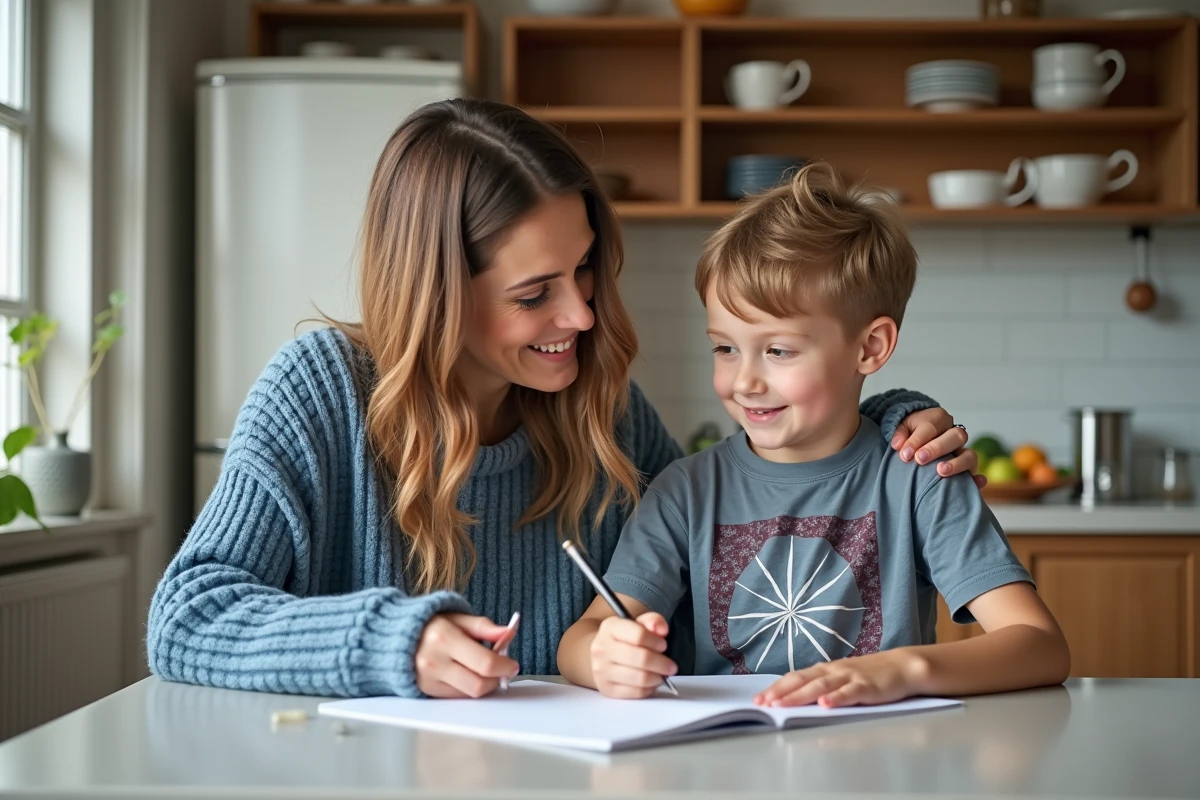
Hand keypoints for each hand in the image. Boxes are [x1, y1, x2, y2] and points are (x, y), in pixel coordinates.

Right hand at [415, 613, 519, 698]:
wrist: (394, 636)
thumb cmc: (430, 624)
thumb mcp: (457, 617)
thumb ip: (484, 626)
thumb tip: (509, 632)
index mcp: (445, 638)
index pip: (485, 663)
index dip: (505, 666)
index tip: (513, 665)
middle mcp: (435, 662)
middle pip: (479, 685)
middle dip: (497, 680)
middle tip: (503, 670)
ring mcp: (429, 680)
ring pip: (469, 694)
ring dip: (484, 685)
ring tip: (484, 670)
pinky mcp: (426, 691)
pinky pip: (457, 697)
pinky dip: (468, 688)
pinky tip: (468, 674)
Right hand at [590, 612, 677, 698]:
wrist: (603, 654)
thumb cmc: (625, 639)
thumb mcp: (638, 623)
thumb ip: (653, 621)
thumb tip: (661, 629)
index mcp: (610, 627)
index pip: (638, 635)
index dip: (656, 642)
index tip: (663, 645)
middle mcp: (602, 649)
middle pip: (641, 659)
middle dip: (662, 664)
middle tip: (671, 666)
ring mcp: (602, 671)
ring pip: (640, 678)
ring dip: (657, 677)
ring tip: (661, 674)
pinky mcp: (607, 689)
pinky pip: (636, 693)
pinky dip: (649, 689)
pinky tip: (651, 682)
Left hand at [753, 650, 927, 708]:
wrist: (902, 666)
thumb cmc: (869, 675)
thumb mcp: (842, 678)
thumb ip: (822, 686)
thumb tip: (796, 698)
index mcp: (825, 670)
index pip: (795, 677)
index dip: (776, 687)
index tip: (758, 699)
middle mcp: (833, 671)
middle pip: (802, 680)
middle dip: (780, 692)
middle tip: (762, 703)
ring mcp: (849, 677)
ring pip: (820, 686)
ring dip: (799, 696)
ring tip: (782, 705)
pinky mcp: (867, 687)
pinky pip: (849, 693)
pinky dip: (836, 699)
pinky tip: (825, 705)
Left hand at [891, 408, 985, 487]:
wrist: (917, 434)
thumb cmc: (909, 432)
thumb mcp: (901, 427)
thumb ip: (899, 434)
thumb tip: (899, 445)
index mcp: (938, 418)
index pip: (931, 427)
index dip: (917, 441)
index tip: (905, 454)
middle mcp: (954, 433)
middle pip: (955, 436)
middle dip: (937, 448)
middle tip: (920, 459)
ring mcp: (962, 451)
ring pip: (970, 454)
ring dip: (957, 463)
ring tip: (940, 471)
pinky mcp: (967, 467)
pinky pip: (976, 473)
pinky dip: (977, 479)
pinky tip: (976, 483)